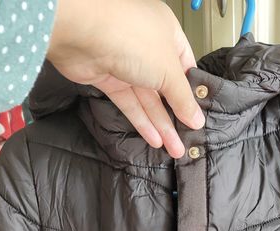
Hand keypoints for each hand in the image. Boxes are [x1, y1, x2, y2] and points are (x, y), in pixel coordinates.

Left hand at [47, 0, 204, 157]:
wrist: (81, 31)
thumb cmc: (128, 35)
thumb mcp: (169, 70)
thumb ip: (183, 99)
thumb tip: (196, 119)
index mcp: (167, 32)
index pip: (185, 66)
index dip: (191, 92)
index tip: (198, 116)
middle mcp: (146, 45)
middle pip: (165, 86)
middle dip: (176, 115)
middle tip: (187, 140)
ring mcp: (125, 61)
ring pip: (147, 98)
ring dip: (160, 124)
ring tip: (174, 148)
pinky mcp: (107, 77)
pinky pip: (128, 103)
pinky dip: (141, 121)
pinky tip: (154, 139)